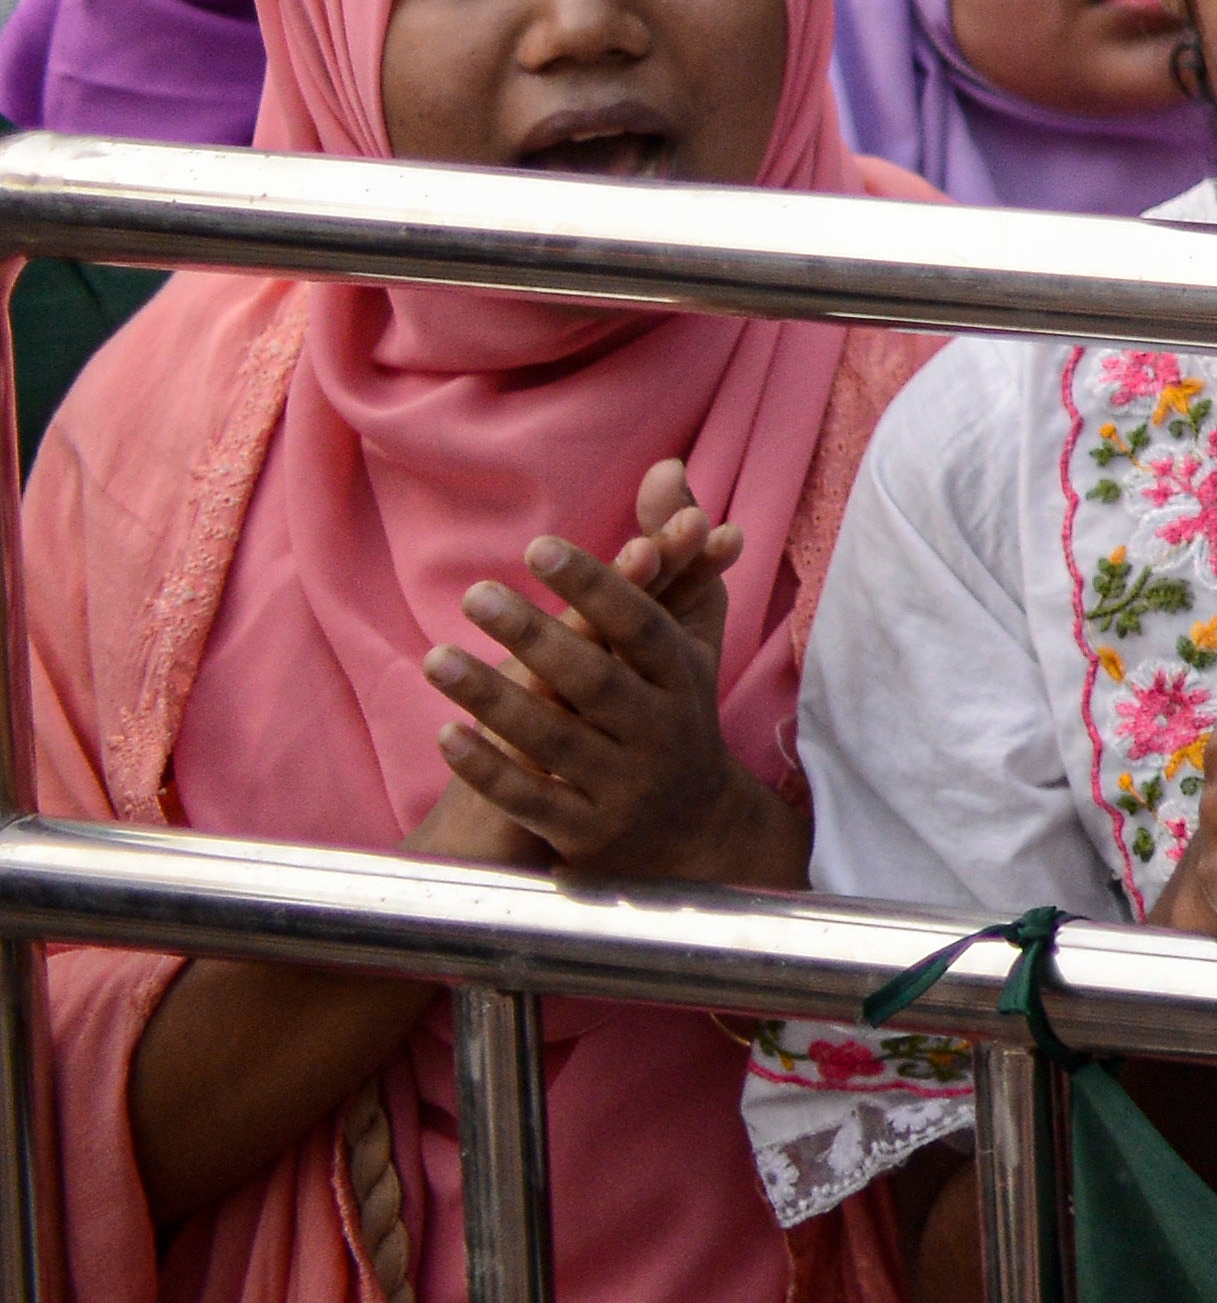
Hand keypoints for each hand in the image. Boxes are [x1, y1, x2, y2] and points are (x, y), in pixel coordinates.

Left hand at [404, 462, 773, 880]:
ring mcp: (624, 786)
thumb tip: (664, 467)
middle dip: (536, 637)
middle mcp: (660, 731)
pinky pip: (532, 801)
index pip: (642, 626)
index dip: (596, 586)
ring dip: (494, 699)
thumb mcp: (686, 634)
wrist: (693, 835)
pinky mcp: (586, 834)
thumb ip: (670, 552)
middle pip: (596, 682)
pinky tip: (445, 735)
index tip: (539, 548)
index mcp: (683, 678)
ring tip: (437, 657)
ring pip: (555, 740)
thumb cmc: (677, 711)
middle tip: (473, 594)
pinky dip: (489, 769)